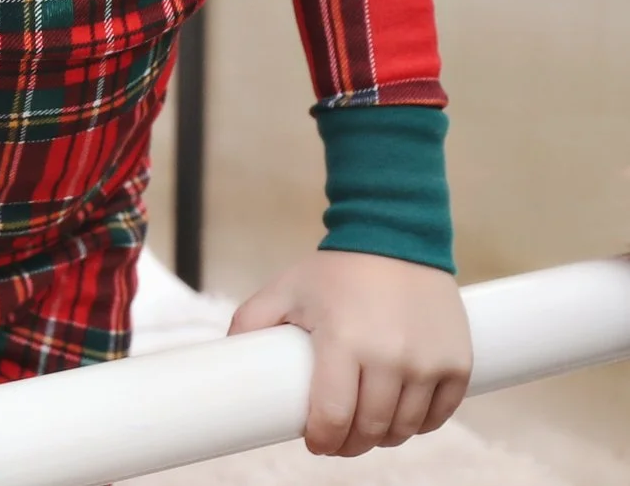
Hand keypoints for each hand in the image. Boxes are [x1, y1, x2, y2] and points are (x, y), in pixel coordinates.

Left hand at [228, 249, 471, 456]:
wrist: (397, 238)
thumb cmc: (335, 270)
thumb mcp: (285, 289)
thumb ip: (249, 321)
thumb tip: (226, 355)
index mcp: (343, 341)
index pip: (333, 416)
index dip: (322, 440)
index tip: (315, 444)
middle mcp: (391, 357)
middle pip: (371, 429)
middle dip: (350, 444)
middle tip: (338, 441)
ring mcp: (429, 362)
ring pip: (405, 428)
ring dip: (384, 438)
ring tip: (367, 431)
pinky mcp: (457, 362)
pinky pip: (440, 414)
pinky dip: (420, 425)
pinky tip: (401, 420)